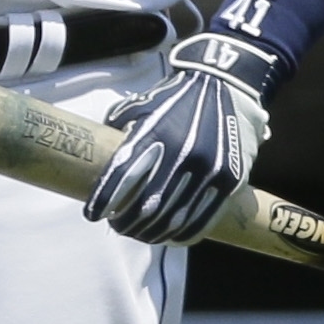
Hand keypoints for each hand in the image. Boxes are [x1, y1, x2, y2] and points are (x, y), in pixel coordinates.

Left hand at [82, 34, 278, 245]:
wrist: (226, 86)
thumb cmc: (174, 99)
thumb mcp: (140, 106)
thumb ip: (118, 130)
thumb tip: (94, 157)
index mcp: (155, 133)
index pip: (122, 176)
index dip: (104, 200)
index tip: (92, 215)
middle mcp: (182, 153)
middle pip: (147, 206)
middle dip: (127, 222)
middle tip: (117, 226)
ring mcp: (209, 168)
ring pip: (174, 219)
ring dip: (152, 233)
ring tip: (140, 233)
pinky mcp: (230, 179)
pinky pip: (203, 219)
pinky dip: (183, 235)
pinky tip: (169, 237)